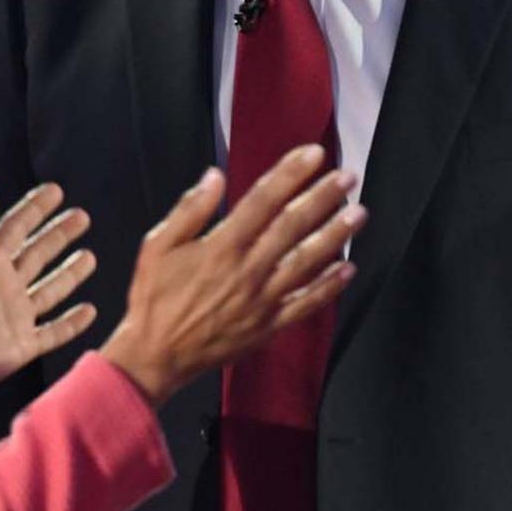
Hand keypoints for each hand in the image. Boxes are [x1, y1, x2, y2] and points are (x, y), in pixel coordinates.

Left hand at [0, 183, 97, 393]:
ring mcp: (15, 316)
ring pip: (50, 290)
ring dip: (70, 274)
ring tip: (89, 257)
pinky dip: (73, 323)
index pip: (15, 229)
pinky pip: (54, 332)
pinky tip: (89, 311)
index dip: (34, 209)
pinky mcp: (23, 345)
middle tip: (82, 216)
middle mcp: (4, 286)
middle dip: (59, 235)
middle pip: (37, 254)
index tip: (55, 190)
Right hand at [99, 146, 360, 405]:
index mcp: (220, 247)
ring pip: (306, 263)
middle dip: (322, 198)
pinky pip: (305, 305)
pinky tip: (348, 269)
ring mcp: (261, 300)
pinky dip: (328, 287)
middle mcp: (247, 271)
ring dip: (334, 236)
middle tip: (348, 178)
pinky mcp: (268, 326)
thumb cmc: (153, 297)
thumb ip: (189, 210)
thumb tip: (216, 176)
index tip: (313, 154)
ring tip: (358, 214)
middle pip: (292, 227)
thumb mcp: (157, 246)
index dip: (290, 174)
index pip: (262, 201)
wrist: (154, 355)